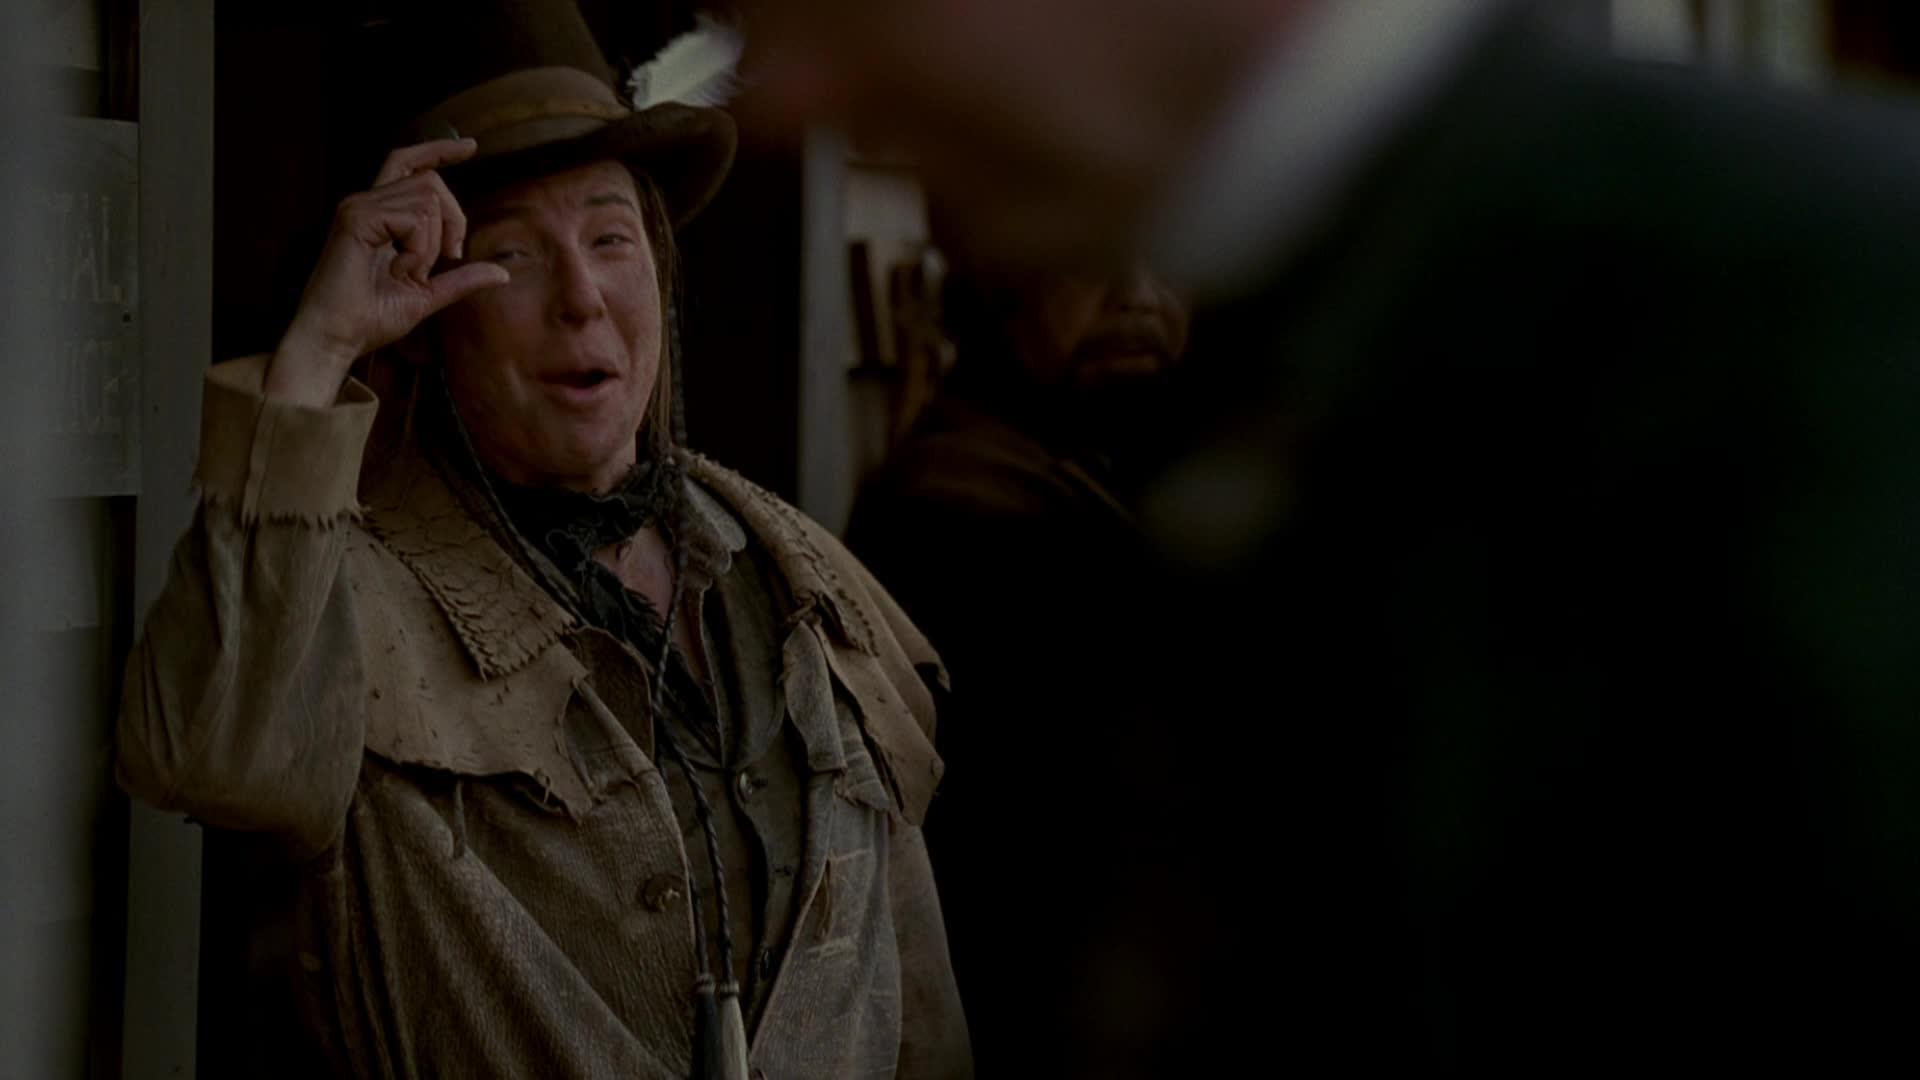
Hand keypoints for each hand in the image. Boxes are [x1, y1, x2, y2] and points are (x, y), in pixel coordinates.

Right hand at [264, 139, 510, 405]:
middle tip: (448, 260)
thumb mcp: (428, 295)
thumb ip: (461, 279)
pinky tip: (399, 271)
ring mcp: (358, 207)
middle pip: (431, 182)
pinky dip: (418, 250)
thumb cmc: (372, 318)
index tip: (471, 147)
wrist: (338, 338)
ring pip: (427, 199)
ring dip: (431, 244)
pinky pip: (413, 219)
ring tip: (408, 272)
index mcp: (379, 213)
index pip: (408, 163)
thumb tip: (503, 273)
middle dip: (455, 220)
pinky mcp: (355, 218)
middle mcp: (366, 202)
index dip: (439, 150)